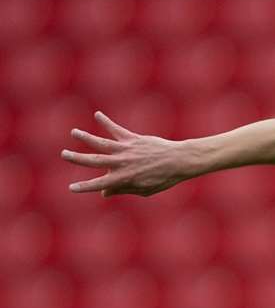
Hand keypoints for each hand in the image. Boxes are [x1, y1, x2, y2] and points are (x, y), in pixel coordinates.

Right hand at [63, 112, 197, 196]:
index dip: (84, 186)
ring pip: (102, 143)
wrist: (178, 161)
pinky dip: (106, 122)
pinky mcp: (133, 139)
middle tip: (64, 154)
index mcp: (124, 178)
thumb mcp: (145, 190)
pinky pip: (117, 129)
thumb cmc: (163, 178)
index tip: (71, 188)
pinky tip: (97, 114)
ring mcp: (126, 150)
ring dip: (86, 137)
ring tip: (74, 132)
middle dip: (78, 158)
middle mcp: (122, 163)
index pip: (99, 184)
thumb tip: (104, 192)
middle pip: (95, 160)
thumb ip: (124, 189)